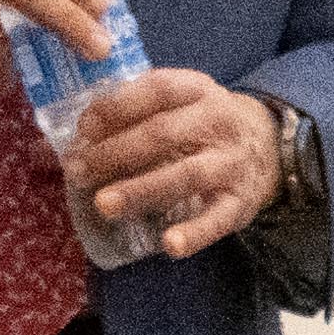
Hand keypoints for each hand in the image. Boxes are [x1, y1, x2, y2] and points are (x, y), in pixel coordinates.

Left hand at [69, 68, 281, 261]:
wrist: (269, 145)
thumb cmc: (202, 124)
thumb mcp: (177, 104)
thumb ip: (131, 115)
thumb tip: (64, 143)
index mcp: (197, 89)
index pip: (156, 89)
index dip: (116, 107)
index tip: (83, 128)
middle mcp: (217, 121)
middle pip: (162, 134)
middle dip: (114, 153)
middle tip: (77, 172)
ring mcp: (232, 162)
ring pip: (185, 175)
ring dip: (141, 190)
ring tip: (104, 204)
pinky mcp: (241, 201)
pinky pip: (217, 219)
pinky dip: (194, 233)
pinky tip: (169, 245)